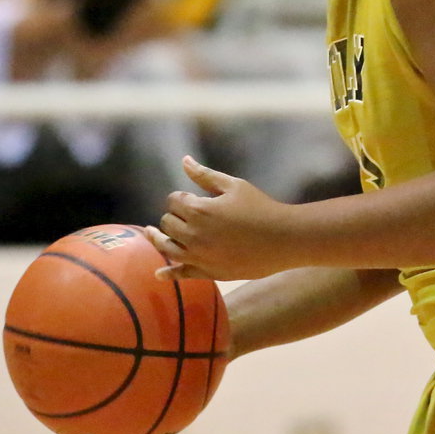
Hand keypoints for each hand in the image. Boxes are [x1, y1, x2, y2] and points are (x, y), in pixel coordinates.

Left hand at [144, 156, 297, 281]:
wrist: (283, 239)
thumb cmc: (260, 207)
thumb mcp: (234, 186)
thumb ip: (205, 175)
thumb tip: (184, 160)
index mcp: (199, 210)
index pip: (174, 201)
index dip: (180, 197)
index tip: (189, 197)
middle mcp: (193, 234)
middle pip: (167, 223)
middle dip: (172, 216)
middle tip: (183, 214)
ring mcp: (199, 256)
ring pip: (167, 247)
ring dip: (159, 239)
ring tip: (152, 234)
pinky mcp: (208, 272)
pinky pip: (182, 274)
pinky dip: (168, 273)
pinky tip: (159, 273)